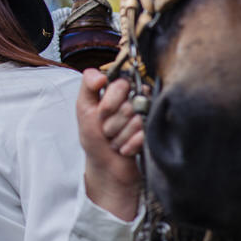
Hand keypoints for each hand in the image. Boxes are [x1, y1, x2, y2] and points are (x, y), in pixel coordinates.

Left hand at [77, 69, 143, 219]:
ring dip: (119, 136)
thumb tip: (100, 75)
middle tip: (107, 130)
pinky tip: (123, 149)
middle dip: (112, 123)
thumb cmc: (95, 136)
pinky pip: (145, 135)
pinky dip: (128, 145)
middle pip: (129, 105)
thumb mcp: (84, 108)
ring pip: (137, 121)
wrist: (105, 165)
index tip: (101, 114)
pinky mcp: (156, 133)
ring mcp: (149, 117)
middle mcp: (138, 100)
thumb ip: (88, 85)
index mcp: (121, 91)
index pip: (122, 84)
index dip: (109, 103)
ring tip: (115, 140)